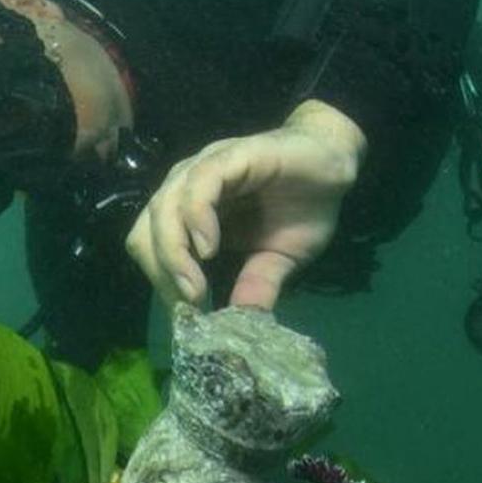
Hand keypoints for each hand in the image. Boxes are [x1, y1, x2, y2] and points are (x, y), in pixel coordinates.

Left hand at [124, 99, 366, 311]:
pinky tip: (209, 248)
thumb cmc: (302, 208)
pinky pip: (199, 185)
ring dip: (173, 254)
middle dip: (160, 273)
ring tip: (196, 287)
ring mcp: (205, 168)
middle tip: (188, 304)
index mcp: (187, 213)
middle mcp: (186, 188)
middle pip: (145, 231)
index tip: (184, 314)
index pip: (149, 248)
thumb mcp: (276, 260)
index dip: (160, 283)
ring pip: (163, 208)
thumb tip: (237, 327)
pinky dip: (196, 218)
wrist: (336, 164)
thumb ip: (254, 286)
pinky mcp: (231, 155)